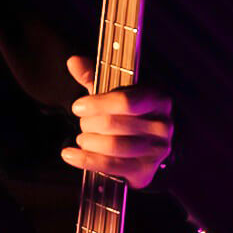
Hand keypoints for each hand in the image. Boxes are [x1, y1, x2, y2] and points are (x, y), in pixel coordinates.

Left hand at [60, 55, 172, 189]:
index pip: (126, 101)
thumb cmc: (128, 116)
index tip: (78, 107)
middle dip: (89, 124)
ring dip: (89, 141)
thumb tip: (73, 61)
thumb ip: (94, 76)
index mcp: (157, 99)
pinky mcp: (145, 171)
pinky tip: (70, 154)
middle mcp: (162, 125)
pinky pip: (111, 165)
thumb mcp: (113, 93)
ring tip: (81, 138)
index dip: (97, 104)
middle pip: (115, 124)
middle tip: (82, 123)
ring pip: (113, 146)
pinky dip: (85, 160)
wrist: (145, 147)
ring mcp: (156, 150)